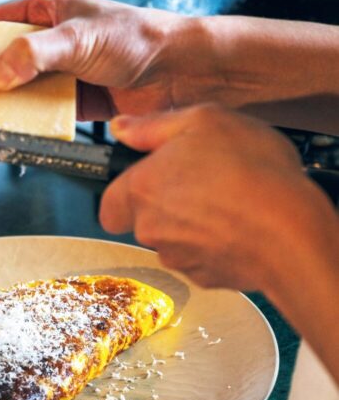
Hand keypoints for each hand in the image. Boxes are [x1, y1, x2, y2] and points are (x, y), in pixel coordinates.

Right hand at [0, 0, 208, 119]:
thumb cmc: (137, 38)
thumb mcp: (78, 38)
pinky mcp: (81, 103)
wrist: (182, 71)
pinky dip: (35, 122)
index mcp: (50, 12)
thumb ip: (34, 54)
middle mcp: (56, 42)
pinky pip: (47, 113)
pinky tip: (26, 130)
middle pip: (6, 60)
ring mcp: (67, 73)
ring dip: (10, 104)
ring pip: (25, 90)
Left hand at [100, 107, 320, 290]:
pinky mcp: (206, 278)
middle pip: (145, 221)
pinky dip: (216, 245)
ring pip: (174, 241)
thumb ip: (154, 126)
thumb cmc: (250, 171)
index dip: (127, 193)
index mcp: (142, 188)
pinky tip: (241, 225)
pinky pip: (203, 259)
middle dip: (168, 205)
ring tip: (230, 201)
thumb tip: (121, 128)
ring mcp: (178, 258)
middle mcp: (152, 229)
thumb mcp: (204, 120)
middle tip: (203, 181)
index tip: (152, 179)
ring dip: (193, 224)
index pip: (109, 205)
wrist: (289, 230)